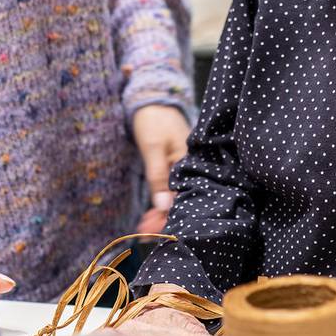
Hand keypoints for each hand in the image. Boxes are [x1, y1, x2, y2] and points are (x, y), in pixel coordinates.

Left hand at [132, 104, 190, 230]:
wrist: (152, 99)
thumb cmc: (153, 120)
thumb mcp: (153, 148)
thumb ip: (158, 177)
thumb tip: (163, 207)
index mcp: (190, 163)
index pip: (183, 197)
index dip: (169, 217)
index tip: (153, 233)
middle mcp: (191, 168)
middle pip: (181, 200)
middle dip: (164, 219)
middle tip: (144, 236)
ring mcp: (184, 168)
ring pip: (175, 196)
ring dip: (161, 213)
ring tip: (144, 229)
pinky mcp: (176, 167)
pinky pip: (172, 188)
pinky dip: (162, 201)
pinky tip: (153, 214)